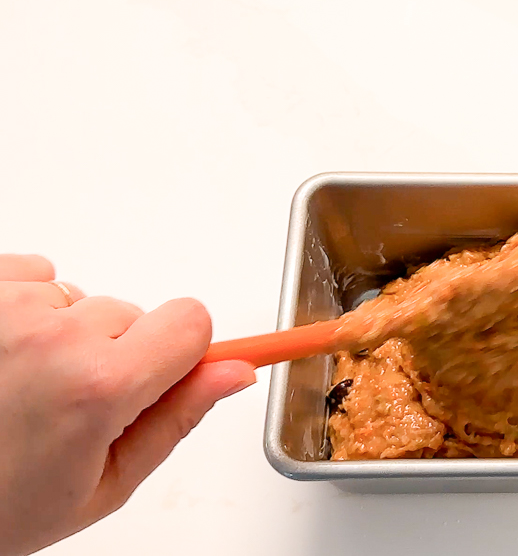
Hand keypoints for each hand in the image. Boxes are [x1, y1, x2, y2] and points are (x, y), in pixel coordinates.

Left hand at [0, 255, 255, 555]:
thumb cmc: (3, 503)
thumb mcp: (107, 483)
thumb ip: (178, 417)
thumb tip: (234, 372)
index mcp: (99, 386)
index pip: (192, 321)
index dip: (184, 351)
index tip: (172, 371)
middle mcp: (53, 337)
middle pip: (136, 314)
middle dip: (119, 353)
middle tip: (73, 405)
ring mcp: (9, 310)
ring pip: (83, 299)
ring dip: (68, 333)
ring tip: (29, 385)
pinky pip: (37, 274)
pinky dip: (29, 307)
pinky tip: (7, 354)